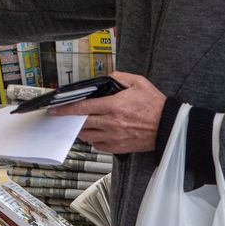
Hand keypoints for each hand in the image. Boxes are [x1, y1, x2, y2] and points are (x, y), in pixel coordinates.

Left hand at [47, 72, 165, 154]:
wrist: (169, 126)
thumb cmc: (155, 105)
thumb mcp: (138, 82)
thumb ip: (118, 77)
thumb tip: (104, 78)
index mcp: (114, 106)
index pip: (82, 108)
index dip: (66, 109)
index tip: (55, 110)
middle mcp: (111, 123)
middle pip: (81, 123)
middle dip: (71, 120)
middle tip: (66, 117)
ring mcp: (114, 137)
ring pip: (88, 136)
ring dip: (82, 129)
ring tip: (84, 123)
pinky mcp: (118, 148)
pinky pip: (98, 146)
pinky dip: (94, 139)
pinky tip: (98, 132)